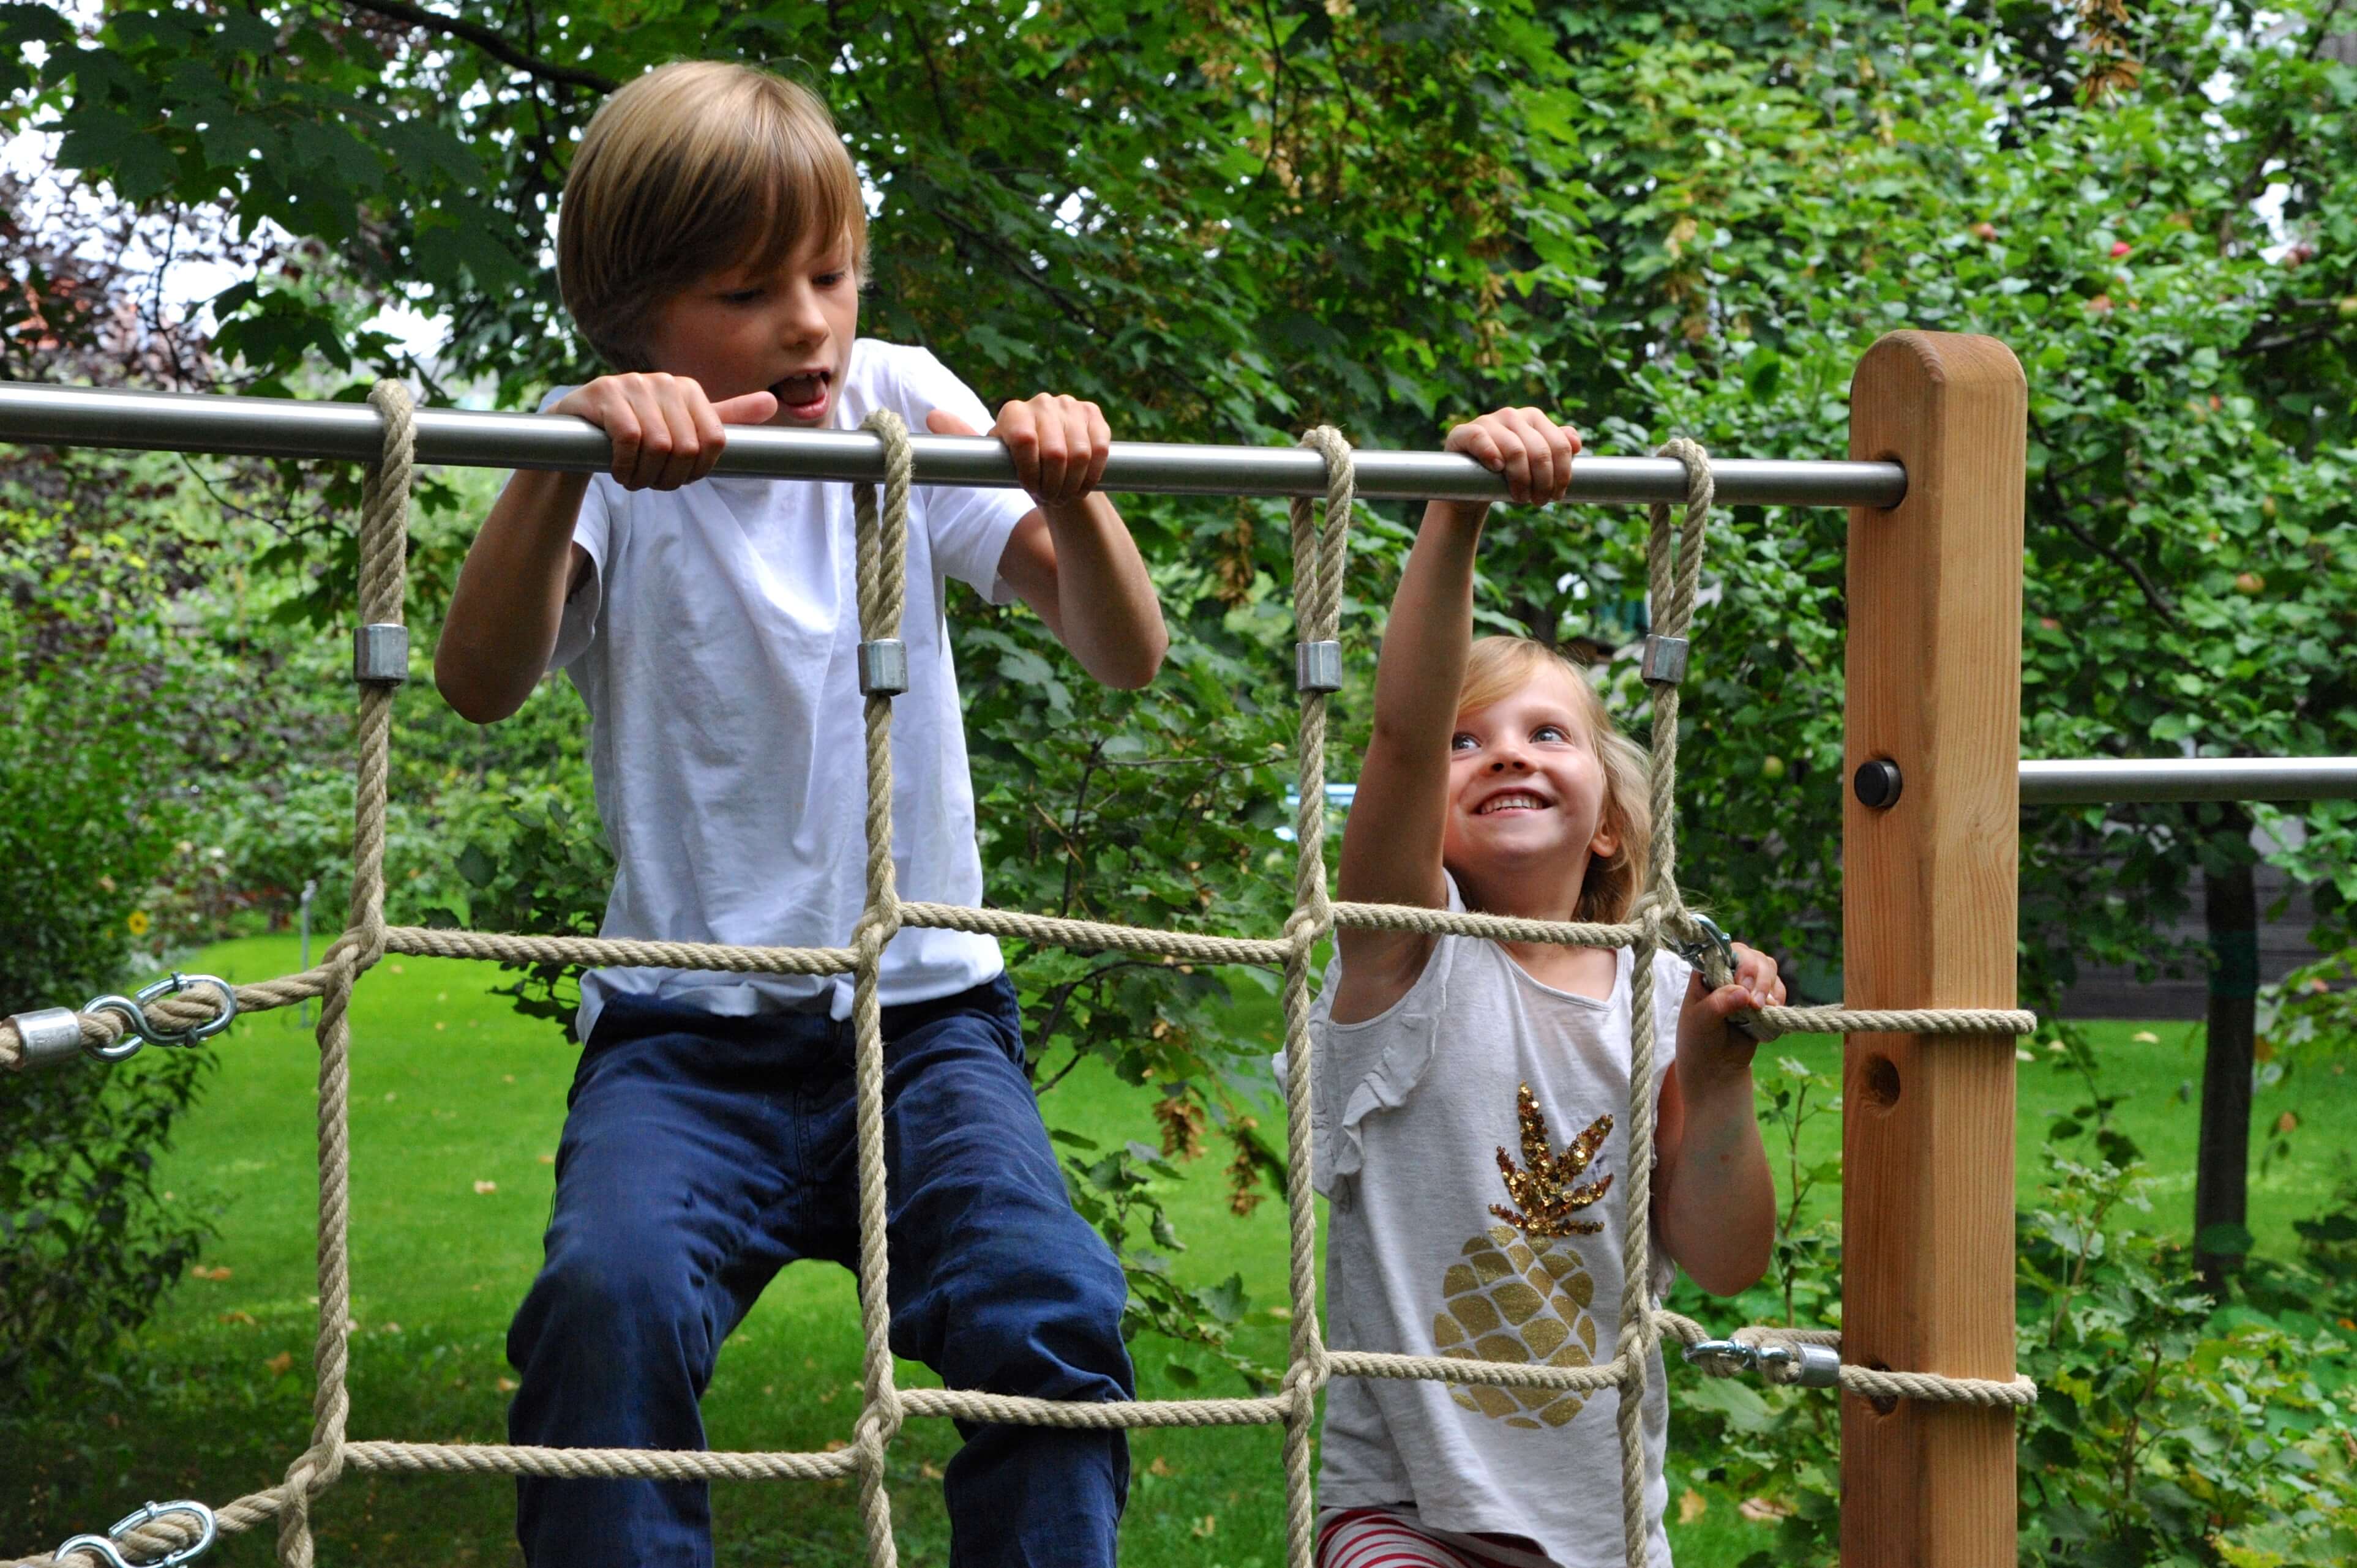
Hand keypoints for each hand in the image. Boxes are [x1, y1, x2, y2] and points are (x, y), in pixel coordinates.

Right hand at [552, 374, 777, 490]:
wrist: (574, 433)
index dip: (698, 471)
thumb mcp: (684, 426)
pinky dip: (626, 466)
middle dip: (670, 478)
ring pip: (660, 446)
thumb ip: (726, 417)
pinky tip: (618, 470)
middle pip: (688, 448)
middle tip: (651, 483)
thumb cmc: (636, 434)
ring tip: (633, 478)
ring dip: (646, 476)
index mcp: (687, 389)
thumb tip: (773, 403)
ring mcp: (632, 384)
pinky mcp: (602, 394)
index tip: (678, 478)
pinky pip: (630, 439)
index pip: (715, 442)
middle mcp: (663, 381)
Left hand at [930, 394, 1109, 507]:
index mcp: (1013, 411)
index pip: (1024, 439)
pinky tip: (1083, 483)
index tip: (1029, 489)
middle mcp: (1042, 401)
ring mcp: (1070, 405)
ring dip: (1072, 483)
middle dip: (1053, 484)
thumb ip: (962, 438)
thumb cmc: (1018, 467)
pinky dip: (1092, 474)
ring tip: (1064, 492)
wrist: (1054, 469)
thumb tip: (931, 416)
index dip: (1030, 472)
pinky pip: (1100, 449)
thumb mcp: (990, 459)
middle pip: (1055, 452)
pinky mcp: (1093, 414)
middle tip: (1049, 496)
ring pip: (1081, 453)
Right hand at [1444, 407, 1581, 504]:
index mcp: (1533, 418)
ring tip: (1521, 498)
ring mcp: (1487, 422)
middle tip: (1539, 502)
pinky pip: (1480, 438)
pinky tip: (1497, 469)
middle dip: (1544, 482)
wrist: (1469, 483)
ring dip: (1522, 480)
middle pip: (1540, 451)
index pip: (1559, 445)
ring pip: (1515, 450)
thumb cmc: (1506, 474)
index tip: (1557, 495)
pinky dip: (1491, 454)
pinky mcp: (1463, 433)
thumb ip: (1556, 449)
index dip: (1563, 474)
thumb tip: (1576, 443)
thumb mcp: (1534, 463)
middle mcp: (1512, 415)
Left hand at [1679, 940, 1784, 1066]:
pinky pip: (1779, 990)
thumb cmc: (1698, 1041)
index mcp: (1706, 972)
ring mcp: (1747, 985)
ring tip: (1761, 1010)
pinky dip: (1779, 999)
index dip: (1740, 963)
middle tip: (1754, 1004)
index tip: (1742, 985)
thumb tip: (1743, 992)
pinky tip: (1771, 1013)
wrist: (1715, 1067)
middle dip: (1759, 978)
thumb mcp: (1700, 1021)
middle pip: (1753, 957)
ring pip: (1768, 969)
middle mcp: (1728, 973)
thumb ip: (1718, 1004)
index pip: (1726, 951)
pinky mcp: (1763, 1000)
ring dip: (1770, 987)